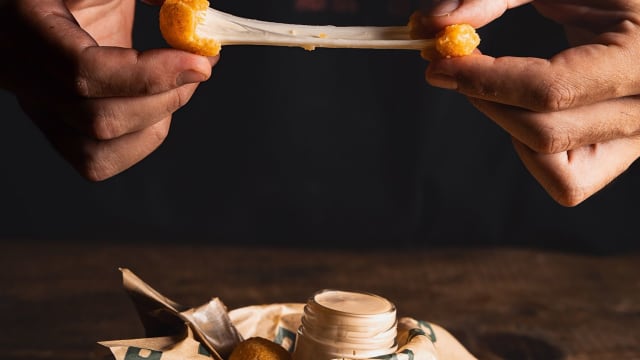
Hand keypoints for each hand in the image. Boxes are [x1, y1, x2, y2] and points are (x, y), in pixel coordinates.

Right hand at [0, 0, 216, 179]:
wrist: (43, 2)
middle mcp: (25, 78)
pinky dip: (142, 140)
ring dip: (157, 123)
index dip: (150, 75)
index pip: (84, 72)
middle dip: (166, 98)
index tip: (200, 62)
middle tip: (200, 65)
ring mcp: (40, 109)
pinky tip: (159, 105)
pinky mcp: (58, 127)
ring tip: (180, 85)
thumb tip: (194, 12)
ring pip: (98, 153)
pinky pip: (98, 160)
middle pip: (99, 120)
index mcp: (27, 27)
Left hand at [418, 0, 639, 205]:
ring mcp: (636, 138)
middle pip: (545, 135)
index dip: (486, 81)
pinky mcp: (618, 155)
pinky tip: (524, 110)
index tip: (441, 64)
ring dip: (508, 124)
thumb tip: (432, 24)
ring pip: (555, 167)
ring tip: (497, 86)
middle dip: (488, 102)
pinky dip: (531, 152)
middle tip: (454, 71)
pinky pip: (566, 180)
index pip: (551, 91)